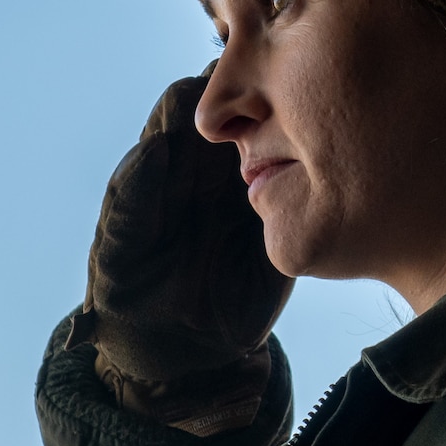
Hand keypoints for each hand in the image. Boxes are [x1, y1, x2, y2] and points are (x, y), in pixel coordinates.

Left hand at [76, 69, 291, 430]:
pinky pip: (311, 192)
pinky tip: (328, 178)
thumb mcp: (118, 251)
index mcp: (171, 163)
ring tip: (307, 137)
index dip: (207, 86)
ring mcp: (258, 194)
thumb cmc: (129, 299)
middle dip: (264, 96)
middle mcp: (216, 170)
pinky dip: (321, 181)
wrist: (174, 359)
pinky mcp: (289, 226)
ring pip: (284, 141)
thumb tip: (157, 144)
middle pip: (246, 109)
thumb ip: (133, 197)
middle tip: (280, 103)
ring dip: (297, 131)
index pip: (191, 102)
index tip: (226, 92)